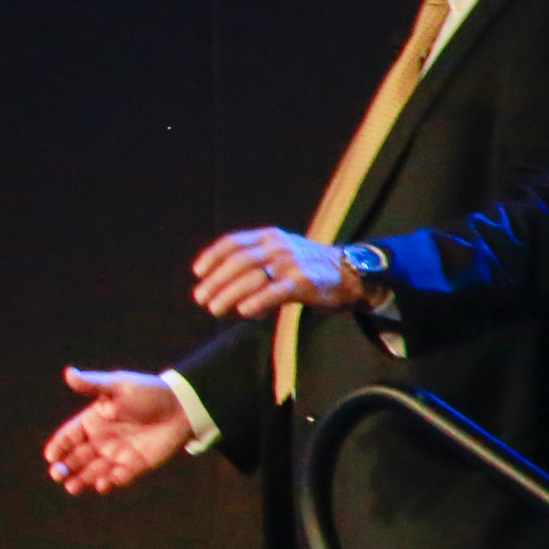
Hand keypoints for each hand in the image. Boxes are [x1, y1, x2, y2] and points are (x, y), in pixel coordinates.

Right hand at [45, 367, 191, 494]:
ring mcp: (118, 453)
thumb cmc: (148, 392)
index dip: (59, 446)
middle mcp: (102, 439)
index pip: (69, 435)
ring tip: (72, 487)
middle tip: (57, 475)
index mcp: (94, 420)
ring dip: (82, 480)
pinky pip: (117, 478)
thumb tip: (68, 373)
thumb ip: (92, 385)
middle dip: (65, 468)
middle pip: (77, 457)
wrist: (182, 407)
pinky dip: (108, 483)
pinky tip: (101, 485)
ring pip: (93, 471)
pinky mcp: (135, 465)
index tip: (51, 457)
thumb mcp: (118, 387)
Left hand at [189, 226, 373, 320]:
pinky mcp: (304, 282)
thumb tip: (222, 283)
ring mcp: (291, 263)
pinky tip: (243, 312)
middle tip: (200, 298)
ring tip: (214, 309)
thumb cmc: (309, 266)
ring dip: (228, 294)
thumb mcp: (282, 253)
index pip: (233, 242)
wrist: (351, 272)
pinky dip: (256, 302)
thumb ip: (255, 262)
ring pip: (252, 277)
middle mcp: (278, 246)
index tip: (197, 273)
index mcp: (269, 236)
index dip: (212, 256)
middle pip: (237, 262)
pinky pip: (275, 292)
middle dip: (215, 280)